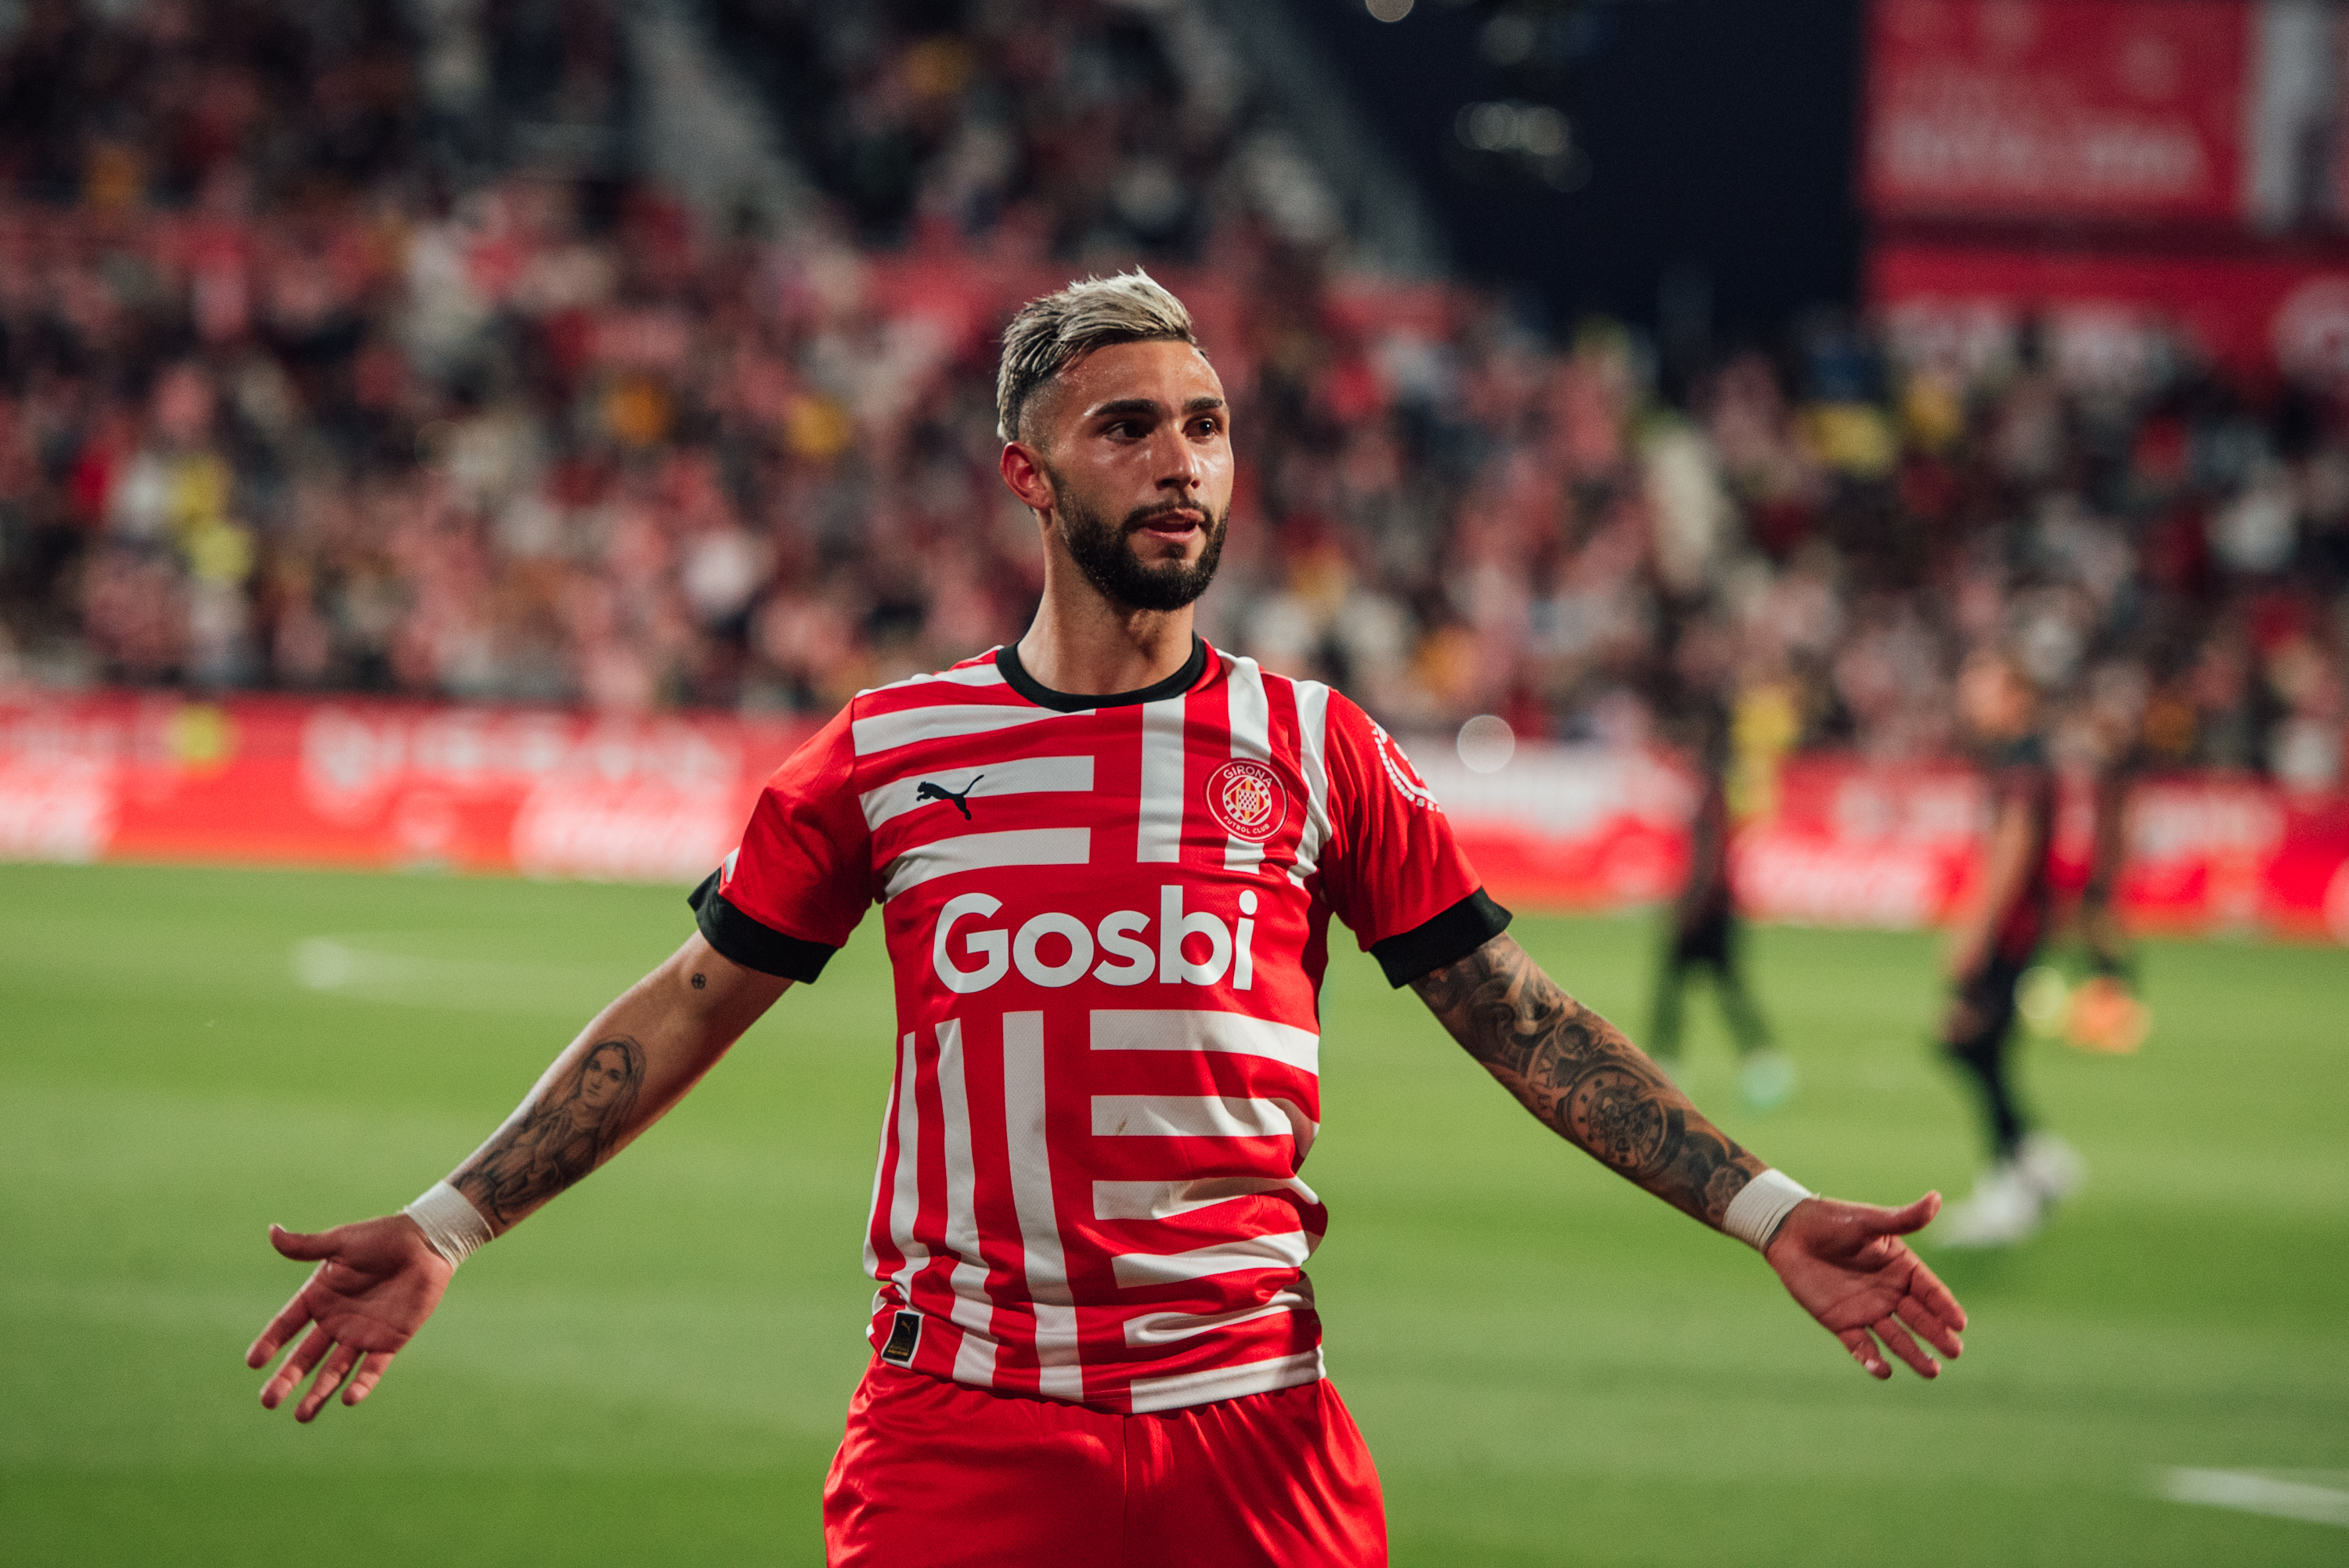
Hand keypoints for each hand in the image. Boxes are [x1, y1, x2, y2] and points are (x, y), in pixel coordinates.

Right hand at [246, 1217, 453, 1420]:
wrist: (427, 1242)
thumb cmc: (383, 1237)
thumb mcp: (341, 1241)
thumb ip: (307, 1246)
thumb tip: (271, 1231)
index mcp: (319, 1296)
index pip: (287, 1324)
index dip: (271, 1341)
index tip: (254, 1362)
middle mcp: (336, 1320)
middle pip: (306, 1355)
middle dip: (288, 1378)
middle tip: (268, 1401)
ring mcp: (361, 1333)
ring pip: (335, 1370)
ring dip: (319, 1392)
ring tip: (301, 1415)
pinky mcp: (389, 1341)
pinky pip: (373, 1367)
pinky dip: (362, 1383)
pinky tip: (349, 1399)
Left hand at [1764, 1193, 1966, 1379]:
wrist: (1788, 1233)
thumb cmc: (1831, 1221)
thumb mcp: (1868, 1221)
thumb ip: (1902, 1219)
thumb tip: (1936, 1198)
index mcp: (1901, 1268)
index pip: (1930, 1291)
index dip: (1944, 1306)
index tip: (1959, 1323)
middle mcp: (1889, 1292)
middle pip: (1919, 1318)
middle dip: (1937, 1335)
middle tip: (1955, 1351)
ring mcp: (1867, 1309)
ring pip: (1896, 1337)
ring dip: (1913, 1354)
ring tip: (1932, 1370)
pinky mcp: (1842, 1323)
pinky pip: (1860, 1345)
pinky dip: (1871, 1359)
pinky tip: (1884, 1371)